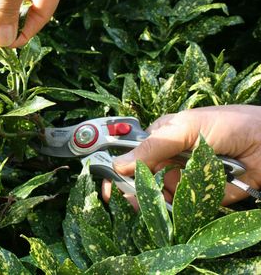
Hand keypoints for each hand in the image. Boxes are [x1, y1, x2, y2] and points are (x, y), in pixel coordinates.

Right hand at [102, 105, 260, 207]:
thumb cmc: (230, 125)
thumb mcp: (187, 126)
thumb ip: (154, 144)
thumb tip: (120, 164)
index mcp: (163, 137)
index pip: (133, 152)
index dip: (117, 165)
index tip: (105, 178)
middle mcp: (170, 159)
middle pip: (141, 176)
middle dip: (128, 187)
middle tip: (116, 196)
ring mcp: (184, 179)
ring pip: (155, 194)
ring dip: (145, 201)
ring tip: (137, 203)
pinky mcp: (199, 197)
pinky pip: (178, 208)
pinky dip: (167, 212)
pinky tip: (159, 211)